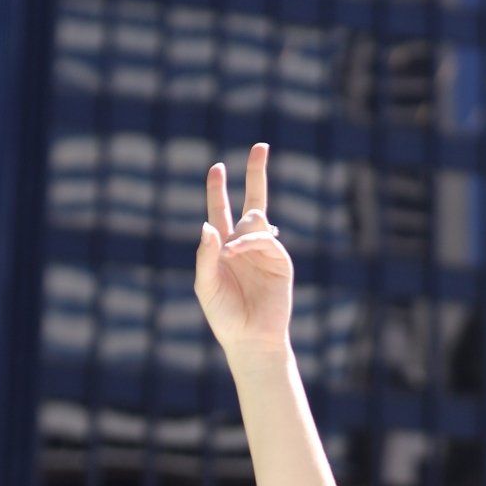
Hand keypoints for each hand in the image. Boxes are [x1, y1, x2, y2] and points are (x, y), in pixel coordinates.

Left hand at [194, 144, 292, 356]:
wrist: (250, 339)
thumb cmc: (224, 315)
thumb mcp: (206, 284)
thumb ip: (205, 255)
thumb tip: (208, 225)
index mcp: (224, 247)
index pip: (220, 210)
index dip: (218, 189)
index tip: (217, 167)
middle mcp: (245, 244)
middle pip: (253, 200)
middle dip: (257, 173)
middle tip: (261, 146)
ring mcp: (265, 251)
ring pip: (259, 220)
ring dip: (244, 230)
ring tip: (232, 253)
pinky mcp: (281, 261)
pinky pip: (266, 240)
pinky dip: (250, 242)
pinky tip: (237, 252)